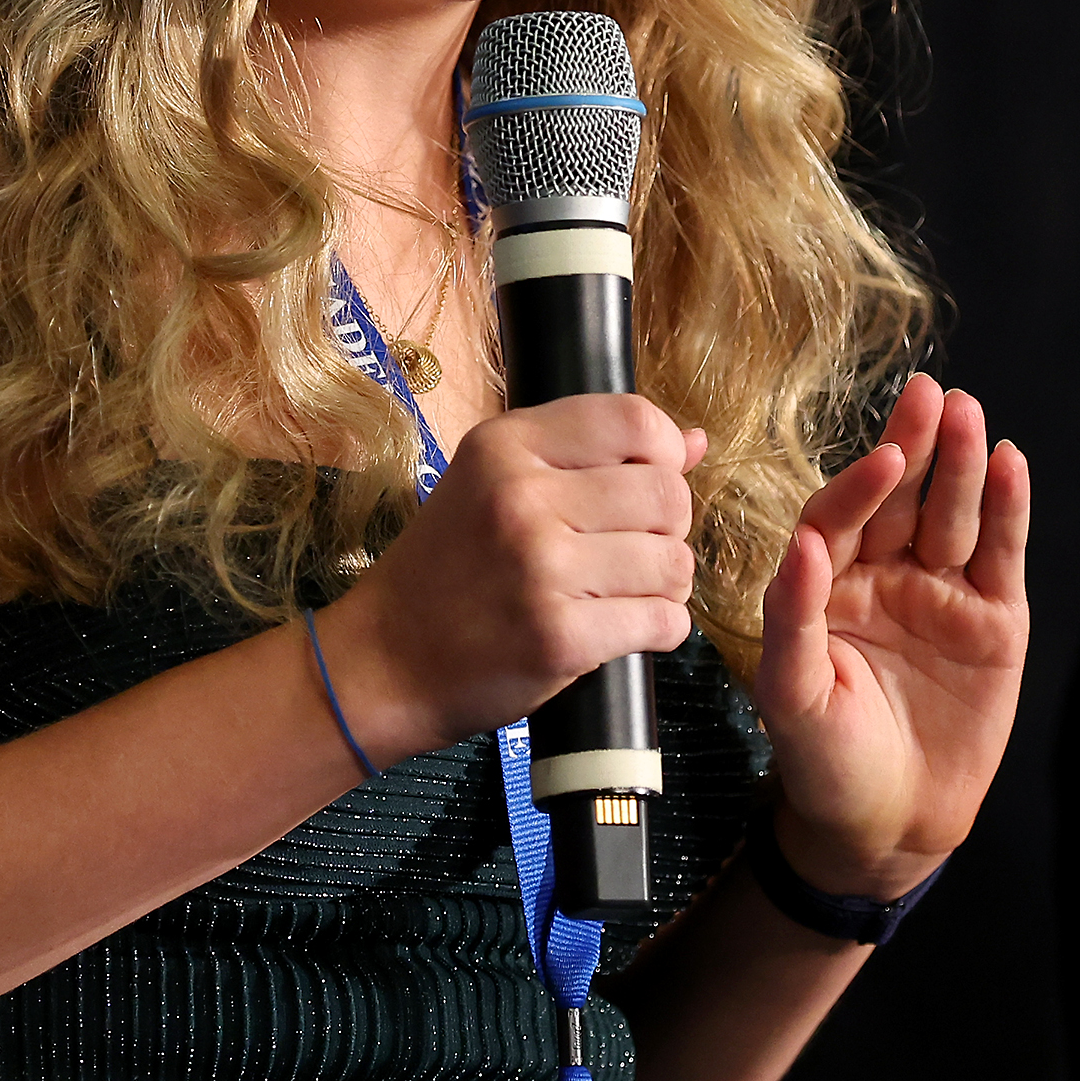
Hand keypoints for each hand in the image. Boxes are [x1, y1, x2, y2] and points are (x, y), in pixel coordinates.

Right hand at [311, 395, 707, 763]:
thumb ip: (591, 455)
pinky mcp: (560, 637)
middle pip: (667, 494)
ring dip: (667, 584)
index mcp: (506, 446)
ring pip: (673, 562)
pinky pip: (662, 622)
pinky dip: (660, 629)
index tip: (656, 479)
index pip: (634, 420)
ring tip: (629, 592)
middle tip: (636, 548)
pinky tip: (627, 628)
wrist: (385, 660)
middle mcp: (523, 498)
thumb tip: (694, 442)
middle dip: (669, 527)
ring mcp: (541, 569)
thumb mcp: (495, 483)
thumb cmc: (447, 569)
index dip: (666, 452)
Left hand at [755, 374, 1031, 898]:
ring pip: (953, 516)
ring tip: (969, 414)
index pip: (842, 517)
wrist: (888, 826)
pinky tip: (1011, 465)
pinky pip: (1001, 556)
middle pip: (902, 498)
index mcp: (827, 585)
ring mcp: (942, 594)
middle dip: (915, 446)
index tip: (886, 458)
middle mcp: (885, 576)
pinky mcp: (995, 620)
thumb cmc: (824, 761)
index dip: (862, 487)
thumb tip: (803, 545)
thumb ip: (793, 617)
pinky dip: (1008, 510)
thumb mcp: (791, 695)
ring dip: (963, 464)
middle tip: (928, 395)